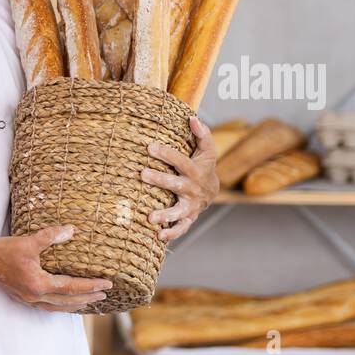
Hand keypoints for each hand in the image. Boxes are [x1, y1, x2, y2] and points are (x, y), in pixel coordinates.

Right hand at [0, 226, 112, 311]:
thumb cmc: (3, 252)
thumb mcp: (28, 241)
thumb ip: (51, 236)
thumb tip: (71, 230)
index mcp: (40, 285)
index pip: (72, 287)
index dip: (92, 286)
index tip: (107, 284)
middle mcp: (36, 296)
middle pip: (69, 301)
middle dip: (88, 297)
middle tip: (105, 294)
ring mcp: (30, 299)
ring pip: (59, 307)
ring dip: (76, 304)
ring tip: (89, 302)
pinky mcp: (24, 297)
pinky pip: (49, 306)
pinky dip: (62, 305)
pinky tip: (65, 302)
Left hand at [141, 116, 218, 242]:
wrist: (213, 191)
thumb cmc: (203, 166)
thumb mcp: (206, 150)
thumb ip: (202, 134)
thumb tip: (192, 117)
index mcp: (195, 170)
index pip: (180, 161)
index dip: (166, 154)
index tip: (149, 147)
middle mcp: (193, 188)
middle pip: (176, 184)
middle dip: (160, 180)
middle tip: (142, 174)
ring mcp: (191, 205)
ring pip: (178, 211)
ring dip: (165, 214)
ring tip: (150, 217)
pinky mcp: (188, 218)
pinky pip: (181, 227)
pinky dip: (172, 233)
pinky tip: (159, 236)